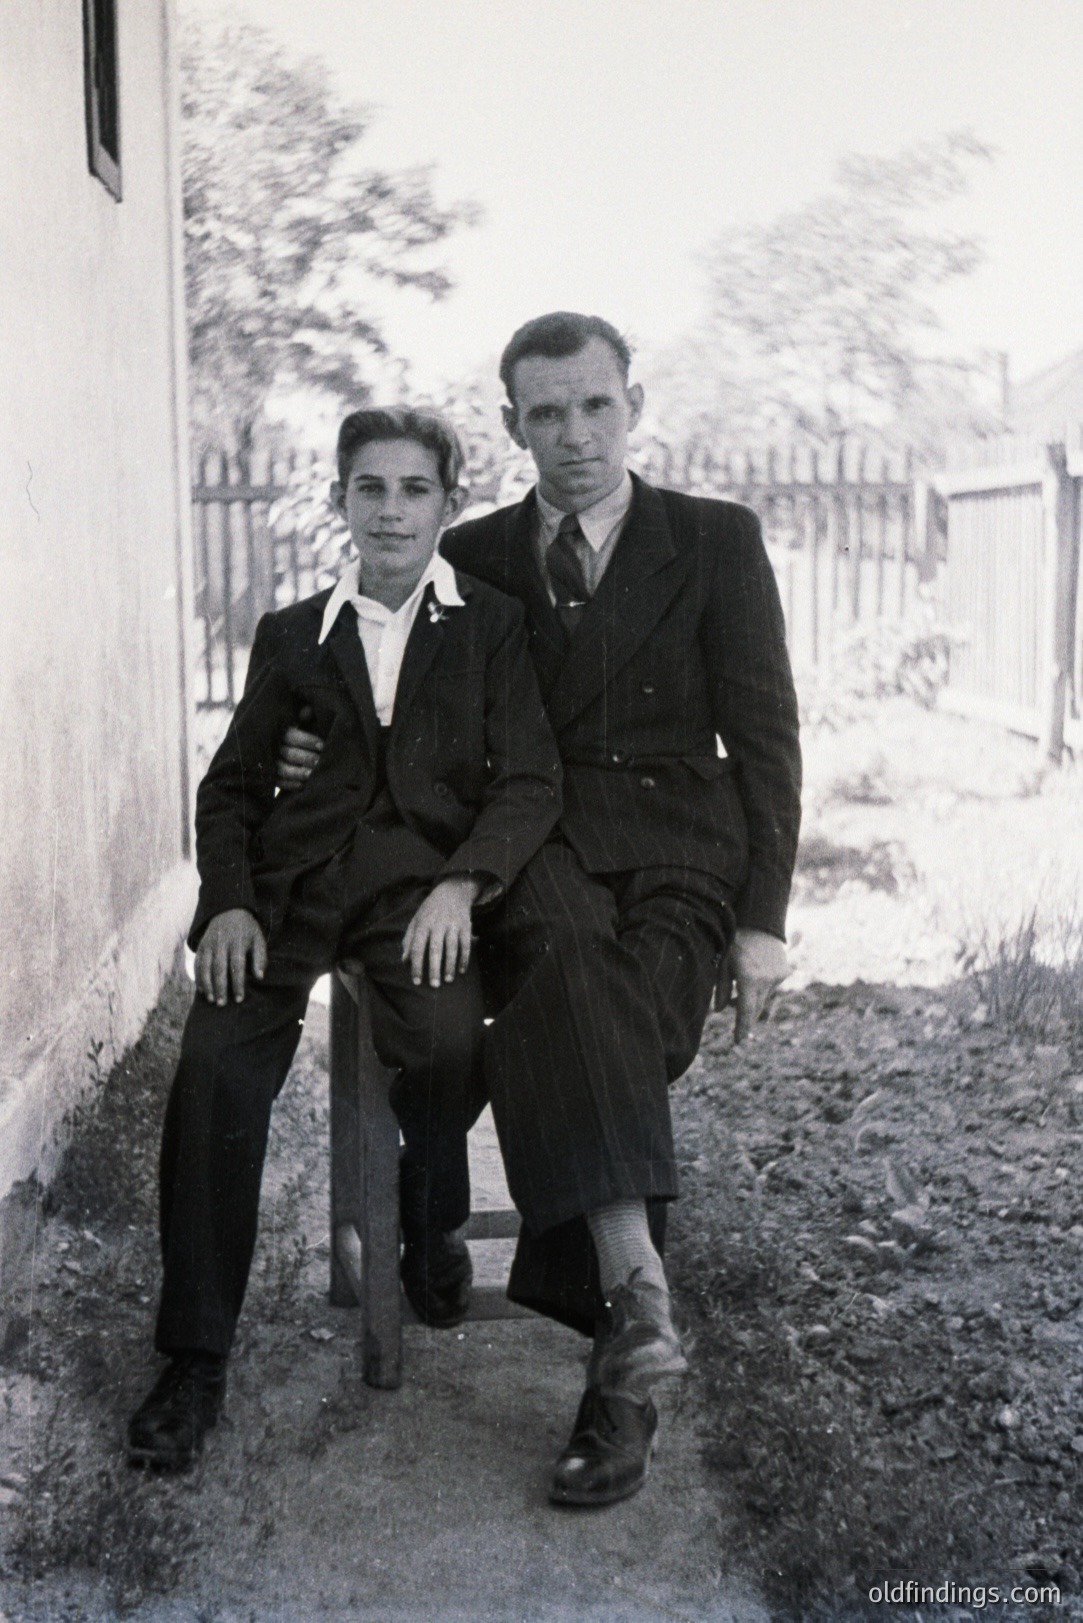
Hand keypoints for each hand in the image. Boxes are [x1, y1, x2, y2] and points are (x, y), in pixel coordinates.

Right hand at [195, 909, 266, 1004]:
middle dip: (220, 988)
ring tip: (212, 1000)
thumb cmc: (247, 930)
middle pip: (219, 969)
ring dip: (207, 985)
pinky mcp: (201, 946)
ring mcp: (209, 944)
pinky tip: (202, 990)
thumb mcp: (258, 939)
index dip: (237, 984)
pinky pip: (198, 964)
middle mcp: (221, 943)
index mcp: (238, 942)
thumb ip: (260, 958)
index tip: (239, 999)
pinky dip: (198, 978)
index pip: (237, 966)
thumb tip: (259, 977)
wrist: (228, 910)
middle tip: (222, 1004)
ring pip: (206, 967)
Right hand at [277, 705, 322, 790]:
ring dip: (298, 773)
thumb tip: (309, 710)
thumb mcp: (294, 720)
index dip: (307, 740)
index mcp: (279, 732)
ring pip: (283, 769)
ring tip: (312, 775)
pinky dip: (290, 784)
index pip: (292, 736)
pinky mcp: (269, 776)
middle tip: (319, 761)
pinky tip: (302, 785)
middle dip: (306, 758)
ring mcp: (269, 763)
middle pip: (289, 754)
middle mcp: (272, 747)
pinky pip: (279, 782)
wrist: (273, 744)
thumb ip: (302, 715)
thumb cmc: (292, 730)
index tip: (322, 745)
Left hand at [402, 877, 482, 988]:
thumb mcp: (416, 921)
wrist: (452, 892)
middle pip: (435, 950)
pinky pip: (466, 945)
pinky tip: (461, 971)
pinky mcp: (466, 926)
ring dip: (450, 965)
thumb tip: (404, 961)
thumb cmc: (430, 910)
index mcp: (422, 925)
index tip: (416, 982)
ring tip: (447, 980)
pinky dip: (464, 958)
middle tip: (433, 986)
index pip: (417, 948)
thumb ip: (409, 940)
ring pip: (452, 948)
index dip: (416, 966)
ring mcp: (453, 925)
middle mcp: (437, 925)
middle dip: (434, 969)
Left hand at [728, 927, 787, 1042]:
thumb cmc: (736, 941)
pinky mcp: (784, 972)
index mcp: (749, 979)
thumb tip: (719, 1010)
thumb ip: (721, 989)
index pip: (745, 1011)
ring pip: (763, 998)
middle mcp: (766, 981)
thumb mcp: (724, 963)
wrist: (761, 922)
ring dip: (752, 1000)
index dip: (741, 1028)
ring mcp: (778, 977)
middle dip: (745, 1016)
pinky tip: (752, 976)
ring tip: (739, 991)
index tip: (738, 1041)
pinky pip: (771, 988)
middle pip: (756, 1008)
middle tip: (735, 1020)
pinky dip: (761, 988)